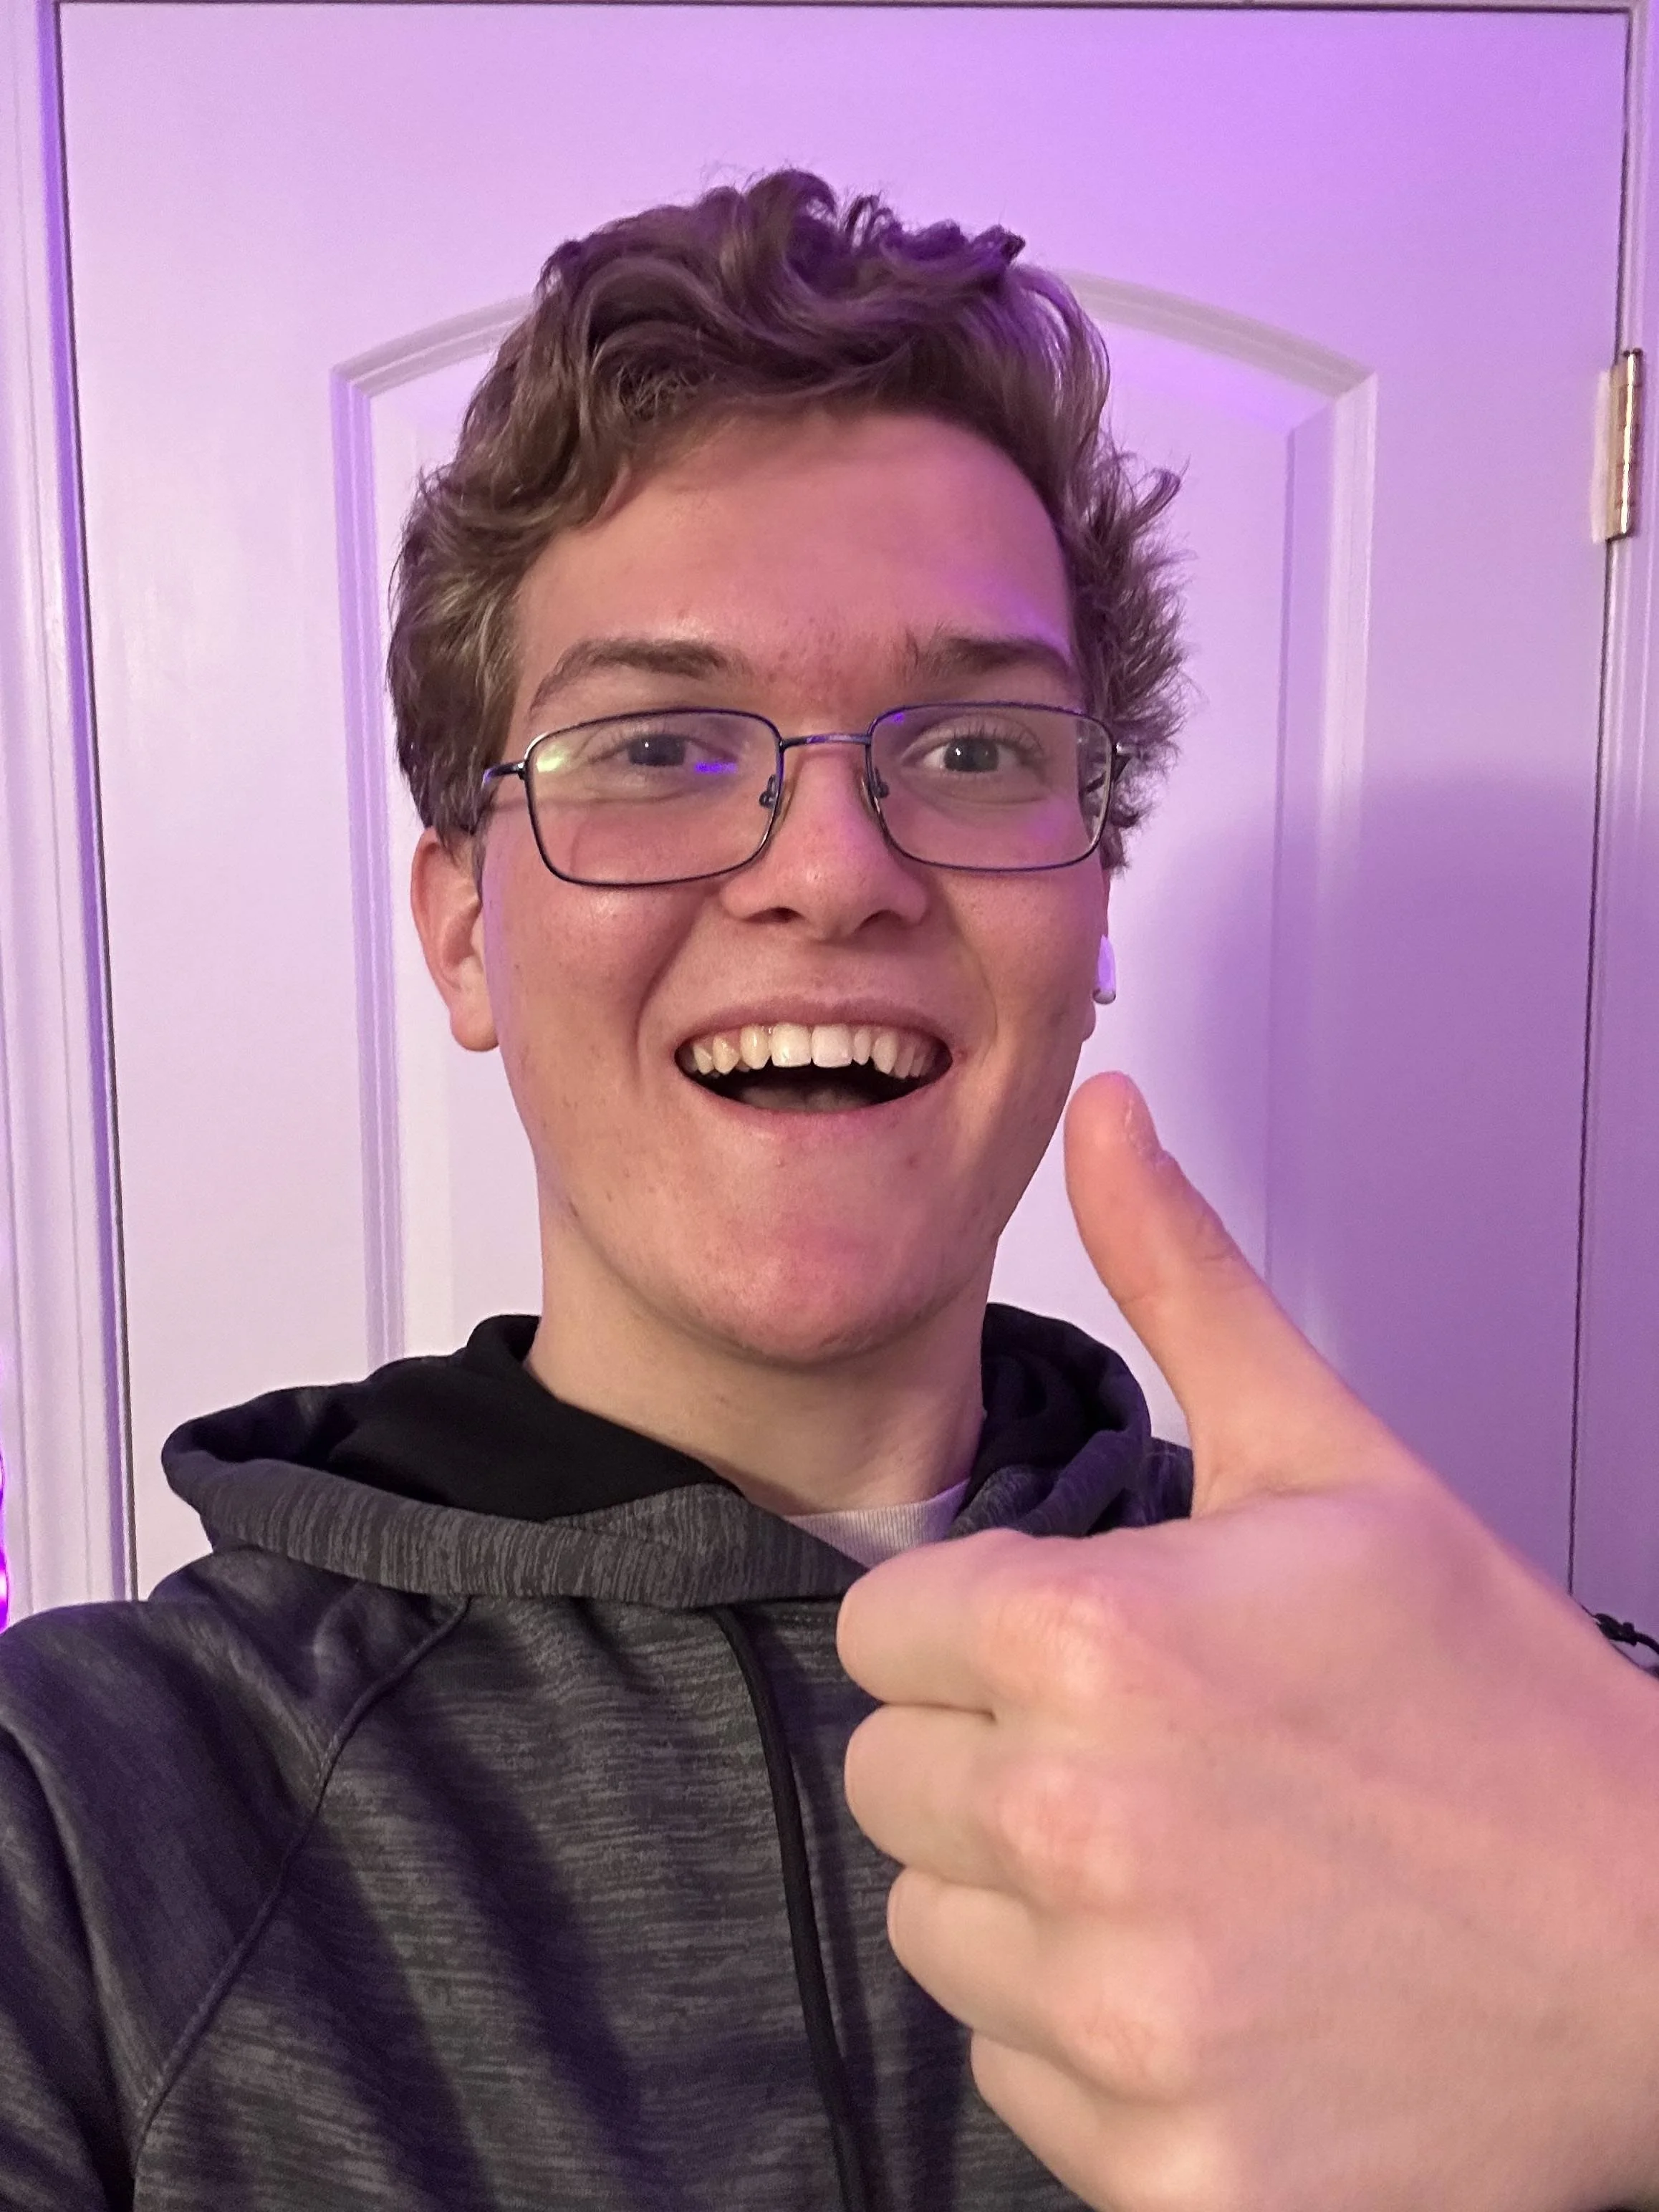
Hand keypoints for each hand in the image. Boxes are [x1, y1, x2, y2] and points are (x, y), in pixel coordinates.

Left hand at [839, 1073, 1658, 2211]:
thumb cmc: (1498, 1701)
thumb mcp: (1331, 1460)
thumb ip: (1184, 1280)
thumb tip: (1107, 1117)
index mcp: (1089, 1642)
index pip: (880, 1631)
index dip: (983, 1629)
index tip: (1096, 1649)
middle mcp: (1078, 1833)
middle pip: (892, 1779)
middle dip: (992, 1756)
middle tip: (1158, 1758)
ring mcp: (1123, 2020)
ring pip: (939, 1930)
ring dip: (1034, 1901)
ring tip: (1196, 1872)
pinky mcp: (1169, 2172)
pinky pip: (1019, 2081)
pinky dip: (1098, 2046)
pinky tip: (1226, 1992)